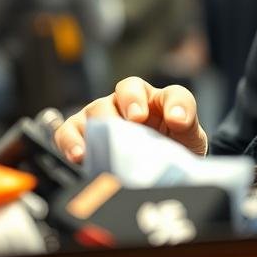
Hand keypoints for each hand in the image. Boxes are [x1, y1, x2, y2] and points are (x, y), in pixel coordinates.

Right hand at [54, 77, 207, 163]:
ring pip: (92, 113)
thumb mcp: (188, 130)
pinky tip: (78, 156)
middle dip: (121, 111)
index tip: (146, 116)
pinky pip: (68, 133)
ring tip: (99, 146)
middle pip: (115, 98)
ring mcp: (99, 117)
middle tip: (131, 125)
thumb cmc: (174, 141)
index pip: (141, 87)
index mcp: (147, 96)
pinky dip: (69, 143)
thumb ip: (186, 119)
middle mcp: (120, 102)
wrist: (164, 169)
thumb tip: (178, 119)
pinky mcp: (80, 135)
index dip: (140, 98)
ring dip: (95, 128)